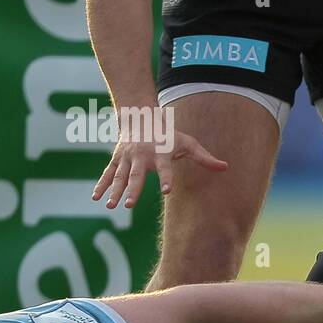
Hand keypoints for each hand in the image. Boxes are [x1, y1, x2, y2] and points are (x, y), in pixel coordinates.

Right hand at [92, 113, 226, 209]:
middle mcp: (142, 155)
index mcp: (160, 152)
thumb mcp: (188, 143)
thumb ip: (204, 157)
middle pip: (136, 175)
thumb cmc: (169, 134)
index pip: (165, 167)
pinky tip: (96, 197)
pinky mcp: (117, 158)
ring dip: (114, 191)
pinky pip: (108, 173)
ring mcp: (127, 157)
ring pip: (119, 176)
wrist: (142, 116)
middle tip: (128, 205)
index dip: (166, 178)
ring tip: (110, 206)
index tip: (167, 190)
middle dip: (132, 189)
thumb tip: (225, 167)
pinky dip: (102, 184)